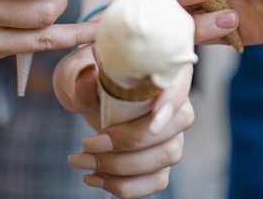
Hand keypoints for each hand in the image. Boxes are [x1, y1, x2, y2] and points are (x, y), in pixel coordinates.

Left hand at [54, 45, 194, 197]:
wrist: (92, 102)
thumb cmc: (93, 83)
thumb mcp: (82, 76)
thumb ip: (84, 81)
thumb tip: (88, 78)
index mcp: (164, 76)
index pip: (179, 87)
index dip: (171, 102)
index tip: (153, 115)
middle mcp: (177, 107)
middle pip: (170, 131)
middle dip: (125, 144)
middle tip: (87, 144)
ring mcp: (173, 138)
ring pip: (164, 159)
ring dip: (119, 167)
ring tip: (82, 161)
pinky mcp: (162, 164)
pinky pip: (156, 182)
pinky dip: (123, 186)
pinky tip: (95, 178)